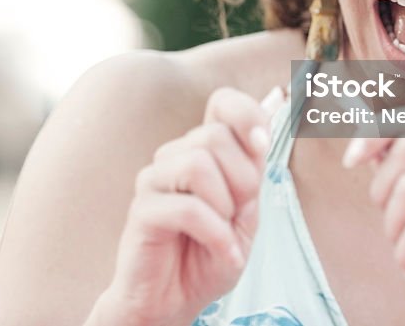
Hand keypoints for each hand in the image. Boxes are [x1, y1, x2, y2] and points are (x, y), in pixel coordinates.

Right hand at [97, 86, 280, 325]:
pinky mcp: (142, 210)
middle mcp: (175, 156)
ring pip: (197, 163)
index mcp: (203, 151)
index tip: (262, 146)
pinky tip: (223, 251)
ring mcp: (154, 180)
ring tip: (225, 231)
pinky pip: (187, 207)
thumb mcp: (247, 214)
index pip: (222, 102)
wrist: (175, 302)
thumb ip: (253, 173)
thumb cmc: (209, 256)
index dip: (247, 115)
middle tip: (239, 213)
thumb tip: (261, 133)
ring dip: (225, 204)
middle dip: (242, 178)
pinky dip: (216, 233)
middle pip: (214, 136)